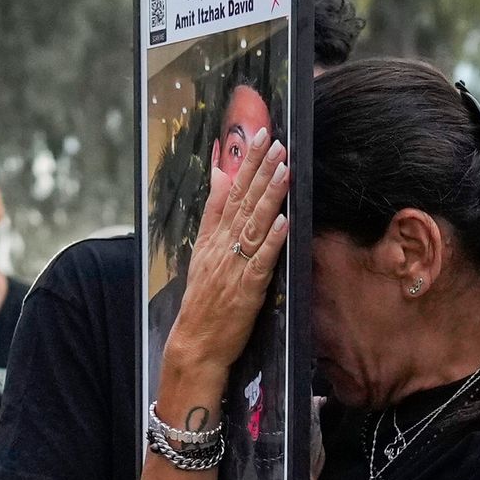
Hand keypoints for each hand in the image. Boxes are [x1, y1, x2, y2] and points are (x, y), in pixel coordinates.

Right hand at [160, 138, 291, 409]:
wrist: (196, 343)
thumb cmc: (204, 300)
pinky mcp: (247, 288)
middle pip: (242, 201)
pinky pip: (261, 260)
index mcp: (212, 237)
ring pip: (253, 224)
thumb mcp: (203, 252)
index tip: (259, 136)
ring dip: (269, 196)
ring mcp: (234, 266)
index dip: (245, 163)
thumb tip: (219, 176)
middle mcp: (222, 246)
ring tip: (284, 169)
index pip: (229, 192)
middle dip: (260, 169)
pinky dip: (272, 240)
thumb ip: (213, 214)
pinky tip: (284, 221)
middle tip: (276, 142)